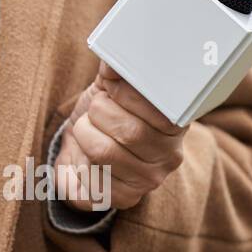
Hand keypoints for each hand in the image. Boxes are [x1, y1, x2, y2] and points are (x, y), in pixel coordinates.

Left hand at [54, 61, 186, 211]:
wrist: (83, 148)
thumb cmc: (104, 112)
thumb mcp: (110, 85)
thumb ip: (116, 70)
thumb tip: (114, 52)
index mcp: (175, 123)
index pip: (162, 112)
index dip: (129, 94)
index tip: (111, 86)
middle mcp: (169, 156)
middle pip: (130, 132)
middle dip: (100, 111)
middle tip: (97, 109)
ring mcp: (147, 181)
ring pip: (104, 152)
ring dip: (84, 133)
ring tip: (88, 129)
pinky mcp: (122, 199)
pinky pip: (90, 179)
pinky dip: (76, 162)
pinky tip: (84, 157)